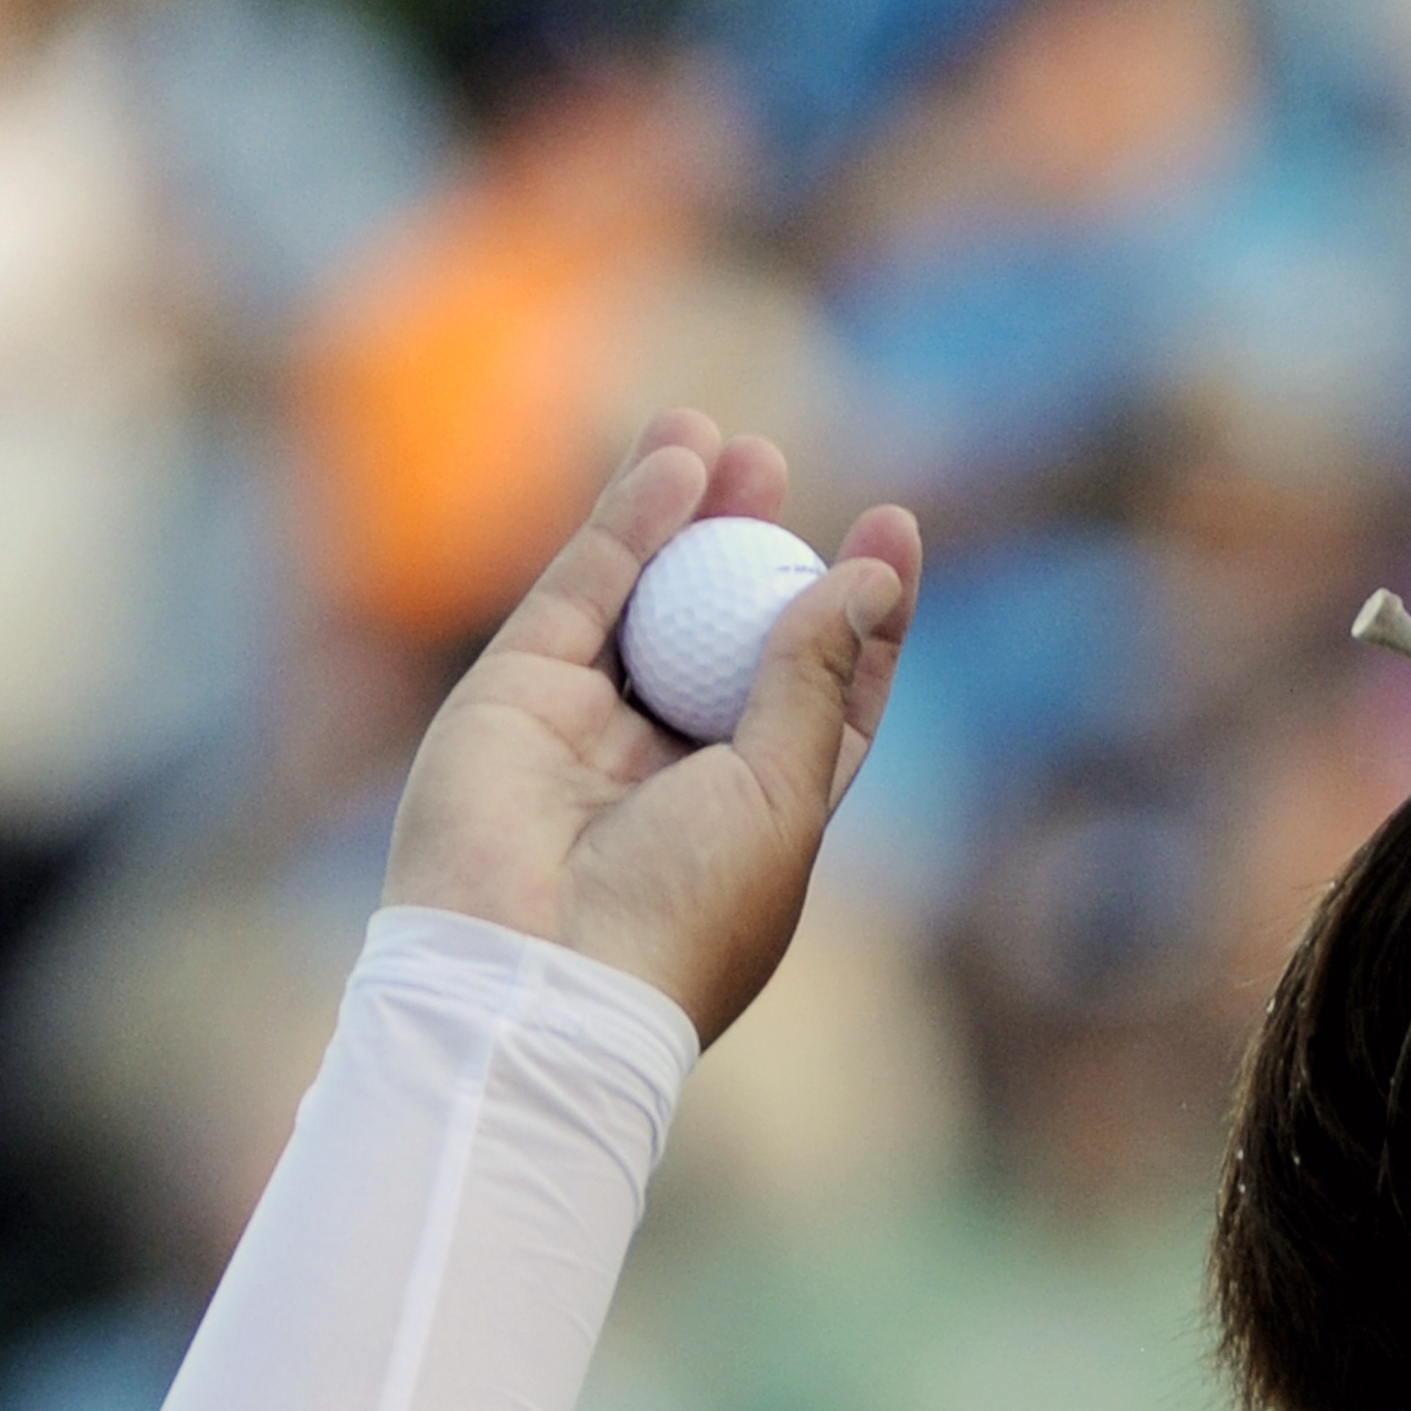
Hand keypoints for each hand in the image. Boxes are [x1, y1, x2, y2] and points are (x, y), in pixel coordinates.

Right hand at [380, 414, 919, 1042]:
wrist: (534, 973)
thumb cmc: (683, 905)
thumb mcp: (780, 793)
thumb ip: (812, 680)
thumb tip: (865, 579)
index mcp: (761, 809)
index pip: (823, 690)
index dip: (860, 613)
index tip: (891, 533)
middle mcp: (674, 767)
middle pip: (728, 631)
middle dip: (758, 547)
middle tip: (788, 464)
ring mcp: (592, 728)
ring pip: (649, 598)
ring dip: (688, 516)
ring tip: (728, 438)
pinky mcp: (519, 692)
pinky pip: (585, 591)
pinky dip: (630, 523)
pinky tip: (677, 462)